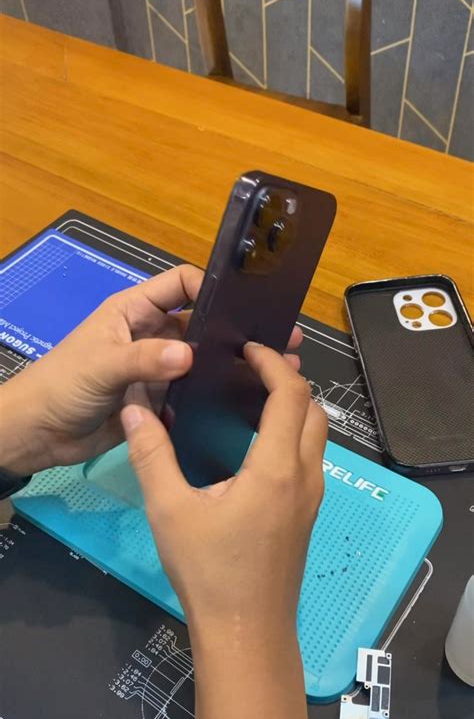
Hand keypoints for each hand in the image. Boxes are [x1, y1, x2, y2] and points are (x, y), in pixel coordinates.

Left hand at [0, 265, 302, 477]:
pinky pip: (193, 392)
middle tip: (280, 341)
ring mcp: (158, 368)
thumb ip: (144, 359)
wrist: (41, 433)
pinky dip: (215, 396)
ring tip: (273, 372)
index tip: (243, 306)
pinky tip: (246, 400)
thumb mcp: (101, 365)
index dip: (211, 288)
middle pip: (201, 324)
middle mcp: (152, 334)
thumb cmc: (63, 384)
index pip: (182, 284)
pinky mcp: (160, 400)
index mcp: (136, 310)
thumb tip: (191, 356)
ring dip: (231, 365)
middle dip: (235, 330)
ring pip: (202, 360)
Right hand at [122, 344, 325, 718]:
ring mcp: (311, 499)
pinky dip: (292, 436)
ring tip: (251, 399)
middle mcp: (304, 476)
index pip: (289, 394)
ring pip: (316, 437)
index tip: (246, 347)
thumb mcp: (169, 510)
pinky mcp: (307, 517)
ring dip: (294, 409)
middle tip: (249, 368)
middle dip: (288, 381)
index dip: (272, 363)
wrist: (246, 633)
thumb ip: (151, 455)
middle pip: (313, 410)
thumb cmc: (209, 571)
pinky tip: (255, 446)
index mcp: (275, 466)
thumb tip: (136, 407)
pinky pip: (309, 460)